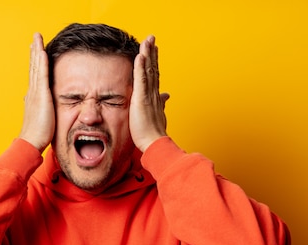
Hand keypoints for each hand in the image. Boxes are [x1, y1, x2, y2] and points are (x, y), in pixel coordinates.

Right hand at [18, 33, 54, 151]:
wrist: (31, 141)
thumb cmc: (38, 134)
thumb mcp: (40, 118)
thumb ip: (41, 110)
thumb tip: (39, 107)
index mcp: (33, 97)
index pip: (35, 75)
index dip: (35, 62)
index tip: (36, 50)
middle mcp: (32, 92)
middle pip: (33, 67)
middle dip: (34, 52)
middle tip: (34, 38)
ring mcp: (35, 92)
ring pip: (36, 67)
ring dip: (37, 51)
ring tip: (37, 38)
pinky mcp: (41, 95)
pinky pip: (41, 75)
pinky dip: (41, 62)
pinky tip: (42, 51)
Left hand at [130, 35, 169, 151]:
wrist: (155, 144)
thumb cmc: (154, 133)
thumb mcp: (158, 115)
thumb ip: (162, 103)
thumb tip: (167, 95)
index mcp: (156, 97)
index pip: (155, 75)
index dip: (154, 61)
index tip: (154, 49)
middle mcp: (154, 93)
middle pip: (153, 68)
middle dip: (152, 52)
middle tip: (152, 38)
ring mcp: (149, 95)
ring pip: (149, 70)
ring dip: (148, 54)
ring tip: (147, 40)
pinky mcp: (142, 99)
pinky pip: (142, 79)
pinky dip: (141, 67)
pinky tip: (141, 55)